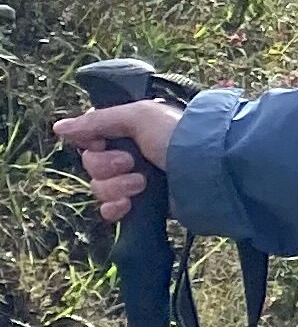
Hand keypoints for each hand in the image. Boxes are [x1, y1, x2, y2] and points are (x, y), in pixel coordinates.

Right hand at [55, 99, 184, 220]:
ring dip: (116, 186)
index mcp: (129, 128)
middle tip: (131, 162)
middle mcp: (130, 152)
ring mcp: (135, 179)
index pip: (90, 136)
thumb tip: (59, 128)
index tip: (101, 141)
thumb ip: (97, 121)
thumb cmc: (178, 135)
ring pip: (99, 187)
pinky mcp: (141, 203)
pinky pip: (111, 209)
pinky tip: (128, 205)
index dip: (91, 141)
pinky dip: (115, 208)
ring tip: (142, 183)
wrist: (209, 172)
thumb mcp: (138, 116)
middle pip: (91, 163)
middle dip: (106, 165)